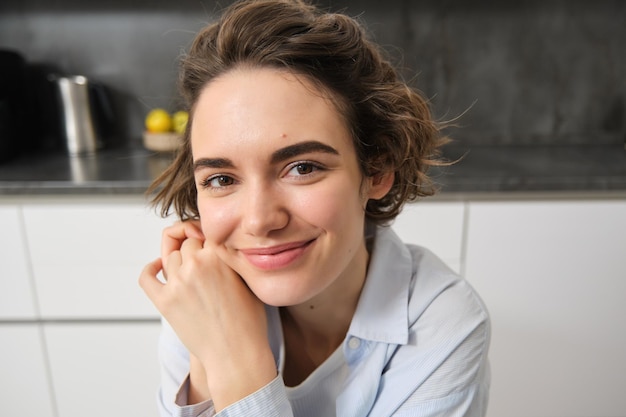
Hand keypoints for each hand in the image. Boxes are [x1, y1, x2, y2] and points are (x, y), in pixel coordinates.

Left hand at [139, 221, 276, 409]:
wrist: (237, 355)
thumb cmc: (248, 321)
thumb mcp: (248, 278)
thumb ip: (231, 256)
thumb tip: (216, 244)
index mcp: (219, 254)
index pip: (205, 233)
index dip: (208, 241)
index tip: (211, 249)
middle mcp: (196, 265)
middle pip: (187, 244)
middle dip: (195, 253)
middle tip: (206, 270)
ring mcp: (177, 283)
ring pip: (171, 258)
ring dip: (180, 264)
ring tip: (194, 280)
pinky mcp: (164, 301)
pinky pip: (147, 277)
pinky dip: (150, 269)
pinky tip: (158, 268)